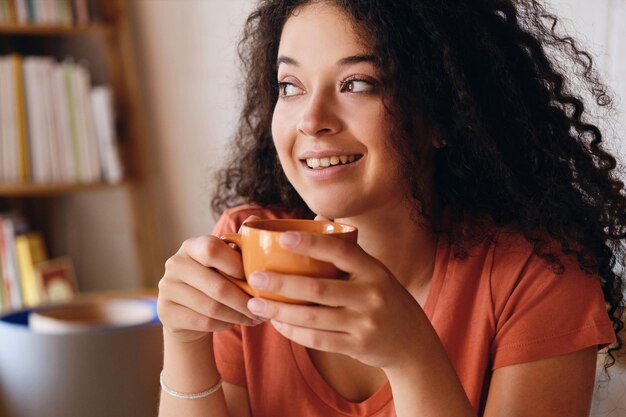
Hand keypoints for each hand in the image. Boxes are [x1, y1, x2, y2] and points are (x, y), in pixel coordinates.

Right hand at [157, 216, 261, 343]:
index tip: (258, 279)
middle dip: (245, 301)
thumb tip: (255, 218)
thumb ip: (241, 242)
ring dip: (238, 315)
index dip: (237, 266)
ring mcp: (167, 287)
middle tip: (263, 308)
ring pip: (212, 307)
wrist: (188, 309)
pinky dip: (224, 324)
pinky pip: (203, 322)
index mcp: (192, 245)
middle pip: (217, 286)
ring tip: (255, 318)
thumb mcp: (226, 260)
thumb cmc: (215, 278)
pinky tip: (235, 322)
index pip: (213, 250)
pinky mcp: (165, 311)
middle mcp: (175, 263)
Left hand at [245, 230, 428, 370]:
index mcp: (374, 270)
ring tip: (256, 304)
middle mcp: (372, 295)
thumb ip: (347, 250)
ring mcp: (365, 322)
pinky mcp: (358, 345)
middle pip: (319, 288)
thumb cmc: (385, 299)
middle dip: (282, 283)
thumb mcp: (375, 271)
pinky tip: (276, 324)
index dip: (311, 243)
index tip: (283, 238)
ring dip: (280, 311)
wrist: (413, 343)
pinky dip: (293, 332)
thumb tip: (318, 216)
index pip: (341, 252)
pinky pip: (318, 340)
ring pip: (313, 317)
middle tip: (255, 278)